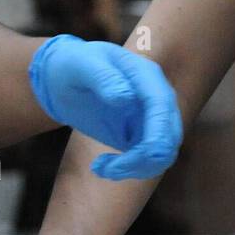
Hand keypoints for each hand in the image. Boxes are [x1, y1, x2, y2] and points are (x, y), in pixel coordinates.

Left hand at [28, 34, 182, 180]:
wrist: (65, 78)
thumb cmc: (73, 65)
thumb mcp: (80, 65)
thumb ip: (102, 77)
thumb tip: (125, 97)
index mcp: (147, 77)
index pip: (162, 107)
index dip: (158, 134)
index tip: (140, 155)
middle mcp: (158, 101)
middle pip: (168, 138)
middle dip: (143, 159)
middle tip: (108, 168)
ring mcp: (154, 121)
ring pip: (161, 156)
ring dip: (135, 169)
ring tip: (100, 168)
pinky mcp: (144, 138)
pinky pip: (148, 162)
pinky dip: (129, 170)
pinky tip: (102, 167)